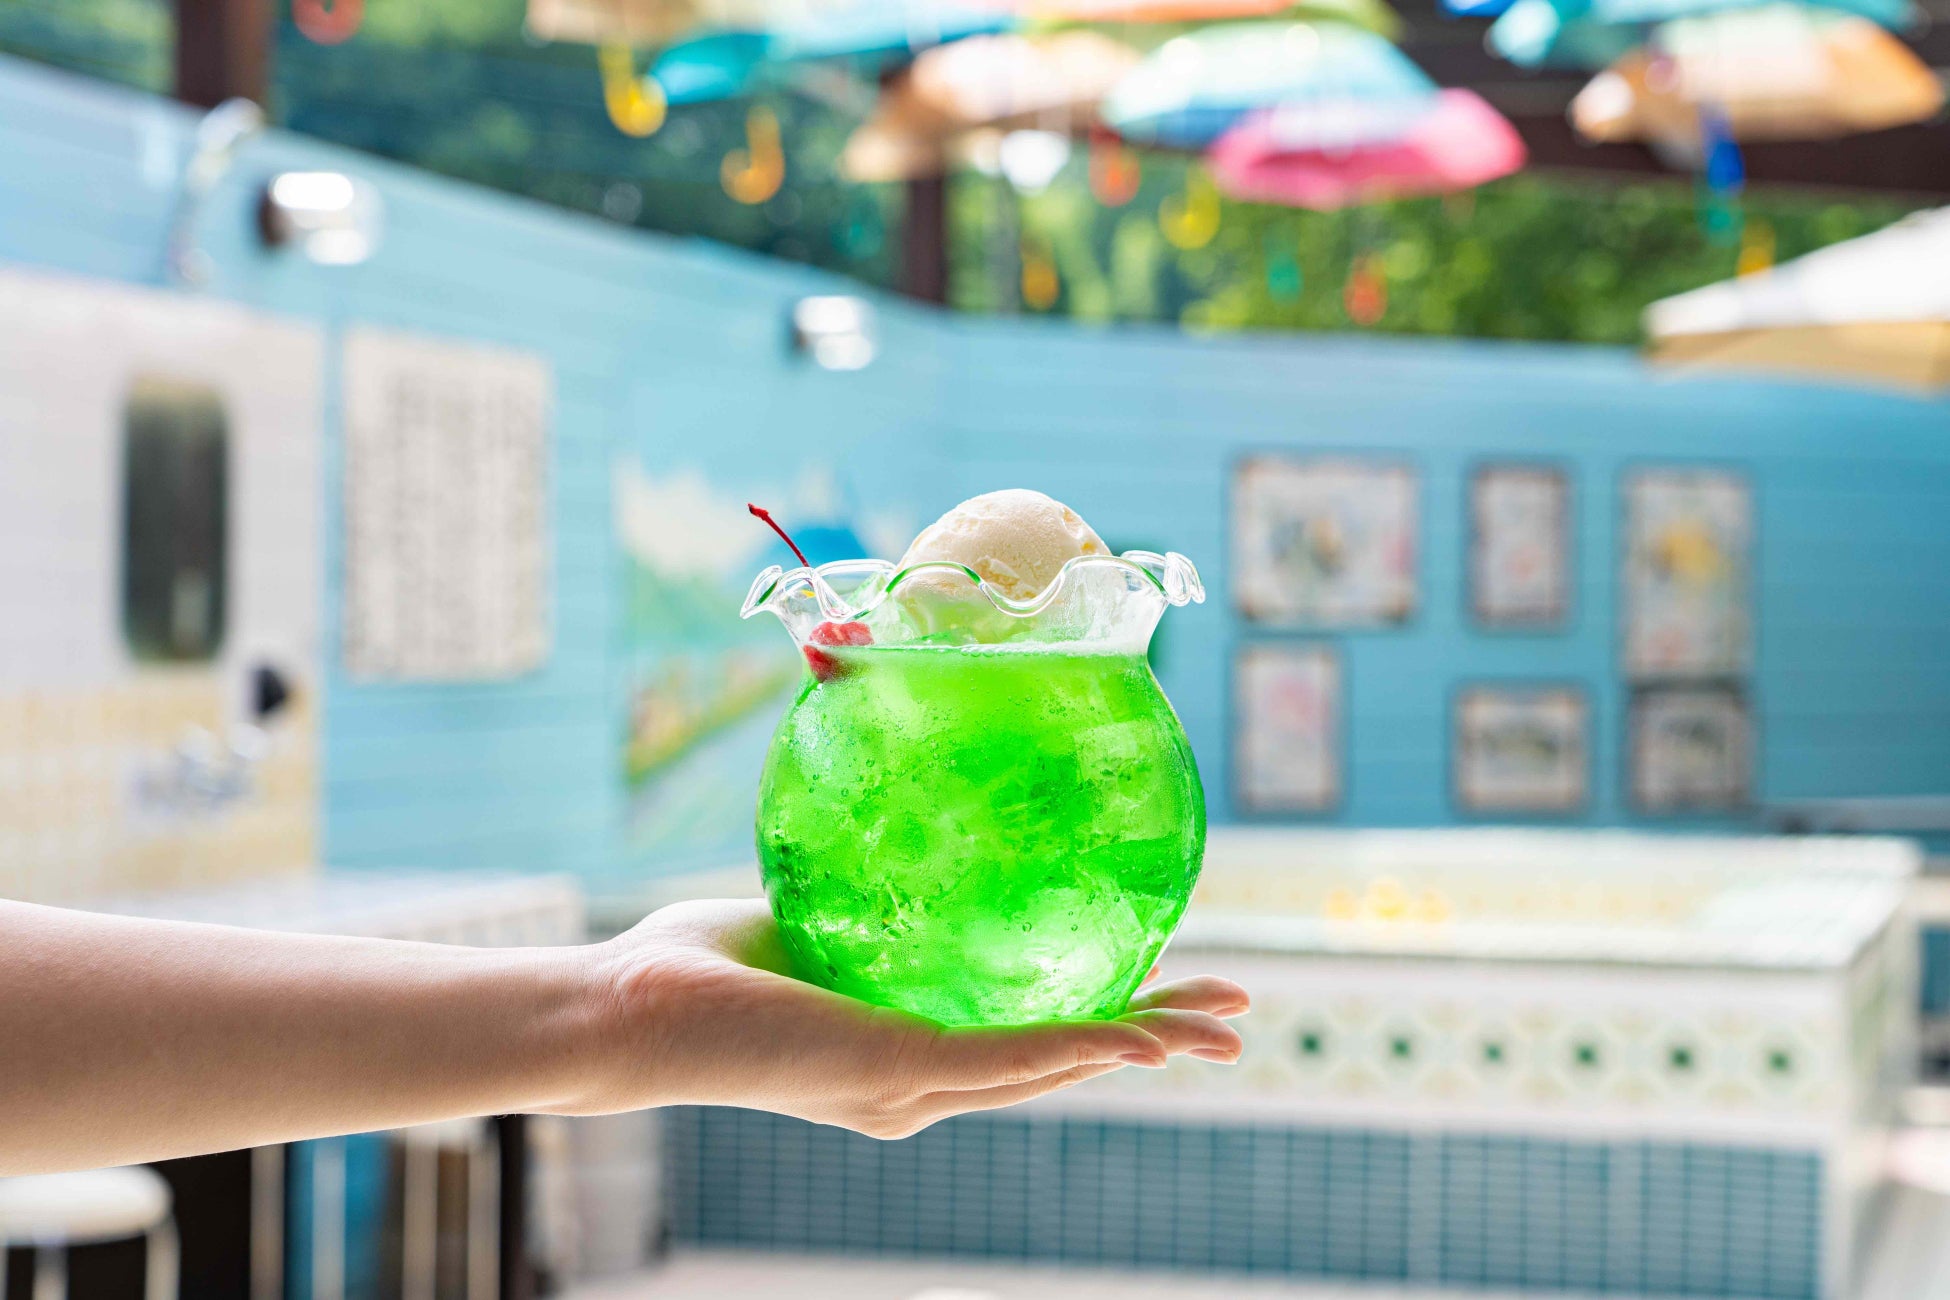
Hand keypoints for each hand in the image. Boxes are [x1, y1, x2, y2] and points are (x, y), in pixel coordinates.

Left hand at [570, 899, 1247, 1138]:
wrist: (629, 1007)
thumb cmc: (695, 961)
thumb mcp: (805, 907)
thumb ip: (861, 873)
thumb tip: (899, 789)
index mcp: (903, 1052)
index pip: (1025, 1037)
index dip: (1102, 1020)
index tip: (1162, 988)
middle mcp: (918, 1085)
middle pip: (1065, 1062)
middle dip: (1154, 1040)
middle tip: (1233, 1022)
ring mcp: (912, 1087)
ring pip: (1060, 1067)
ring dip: (1147, 1043)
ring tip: (1223, 1027)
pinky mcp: (897, 1070)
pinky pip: (1017, 1055)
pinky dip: (1090, 1043)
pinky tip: (1147, 1029)